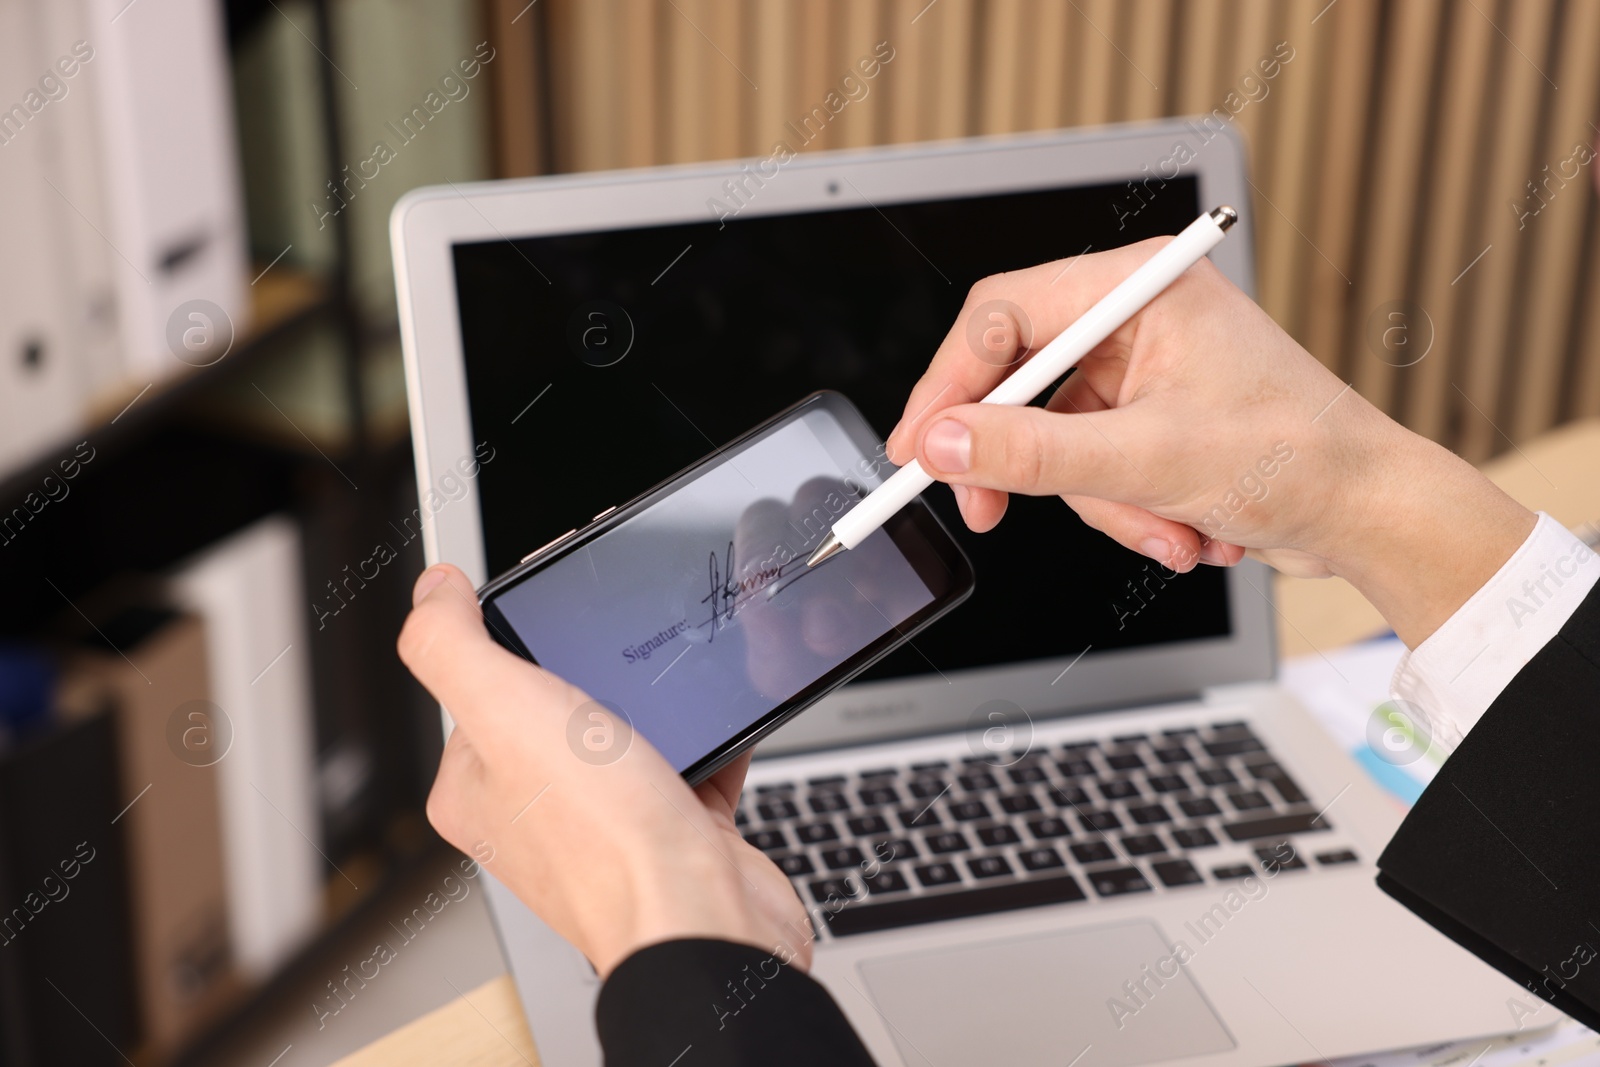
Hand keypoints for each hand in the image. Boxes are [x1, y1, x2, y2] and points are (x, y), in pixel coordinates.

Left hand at [398, 564, 810, 977]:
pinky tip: (718, 723)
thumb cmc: (604, 839)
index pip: (477, 688)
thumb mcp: (504, 710)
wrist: (702, 918)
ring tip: (670, 684)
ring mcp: (604, 824)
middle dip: (594, 671)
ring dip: (655, 702)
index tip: (548, 610)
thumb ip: (450, 643)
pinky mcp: (671, 830)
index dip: (512, 642)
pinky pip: (688, 763)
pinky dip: (707, 739)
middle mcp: (533, 812)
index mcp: (476, 788)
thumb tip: (431, 590)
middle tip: (618, 645)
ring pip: (627, 732)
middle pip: (557, 704)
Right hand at [885, 240, 1533, 646]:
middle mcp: (1134, 318)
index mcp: (1137, 288)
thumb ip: (1032, 450)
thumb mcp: (1147, 458)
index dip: (948, 384)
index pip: (1002, 316)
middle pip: (1019, 383)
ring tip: (1166, 530)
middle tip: (989, 513)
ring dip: (1103, 504)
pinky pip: (1090, 470)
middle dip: (1028, 463)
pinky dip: (1127, 511)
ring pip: (1053, 442)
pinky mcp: (1148, 421)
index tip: (918, 450)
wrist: (1370, 513)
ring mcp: (1141, 373)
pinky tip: (1183, 531)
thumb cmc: (1295, 458)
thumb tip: (941, 442)